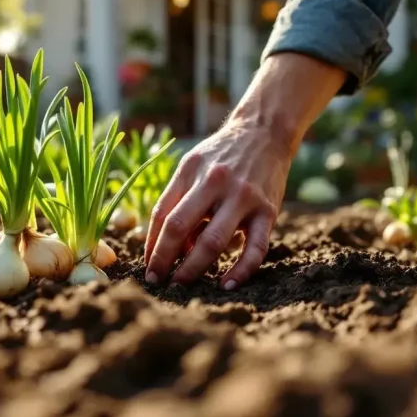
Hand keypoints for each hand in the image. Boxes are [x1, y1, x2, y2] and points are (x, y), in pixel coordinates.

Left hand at [143, 53, 346, 289]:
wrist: (265, 131)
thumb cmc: (221, 155)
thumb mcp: (193, 164)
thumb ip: (179, 199)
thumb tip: (169, 244)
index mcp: (191, 170)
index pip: (162, 213)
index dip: (151, 244)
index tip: (147, 266)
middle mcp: (214, 182)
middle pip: (180, 226)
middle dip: (164, 258)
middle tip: (157, 281)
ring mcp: (243, 196)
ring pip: (213, 240)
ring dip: (194, 268)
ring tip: (182, 284)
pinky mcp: (268, 210)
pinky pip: (255, 248)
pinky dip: (241, 271)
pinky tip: (227, 285)